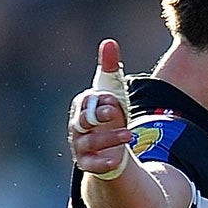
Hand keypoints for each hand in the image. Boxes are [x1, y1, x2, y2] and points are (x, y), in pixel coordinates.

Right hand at [69, 40, 132, 180]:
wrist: (110, 146)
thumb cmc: (107, 114)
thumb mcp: (112, 91)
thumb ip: (110, 67)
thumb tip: (109, 42)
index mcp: (82, 107)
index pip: (86, 102)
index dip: (99, 101)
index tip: (113, 100)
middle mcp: (77, 126)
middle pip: (84, 121)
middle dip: (99, 117)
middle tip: (115, 112)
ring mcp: (80, 146)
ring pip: (91, 142)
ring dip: (110, 138)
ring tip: (130, 135)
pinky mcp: (87, 163)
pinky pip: (91, 165)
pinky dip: (102, 163)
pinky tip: (115, 161)